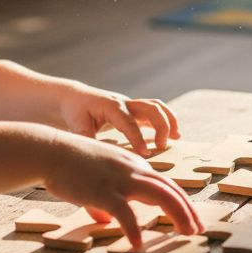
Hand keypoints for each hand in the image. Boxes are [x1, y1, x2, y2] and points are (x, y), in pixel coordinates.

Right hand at [41, 132, 202, 246]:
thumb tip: (105, 221)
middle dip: (187, 210)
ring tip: (186, 234)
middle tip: (198, 230)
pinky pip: (124, 212)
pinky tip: (137, 244)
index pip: (164, 183)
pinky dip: (134, 229)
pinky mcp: (103, 190)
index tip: (189, 218)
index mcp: (133, 165)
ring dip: (177, 215)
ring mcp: (119, 179)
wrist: (49, 150)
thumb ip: (103, 200)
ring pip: (159, 195)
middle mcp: (132, 169)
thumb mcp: (94, 178)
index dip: (180, 201)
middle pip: (170, 189)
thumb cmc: (69, 164)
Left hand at [58, 86, 180, 155]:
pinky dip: (167, 122)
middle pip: (151, 108)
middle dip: (161, 126)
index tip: (145, 154)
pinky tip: (173, 136)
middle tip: (160, 147)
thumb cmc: (75, 111)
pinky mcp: (134, 110)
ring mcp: (131, 105)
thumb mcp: (76, 125)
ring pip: (156, 106)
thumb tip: (98, 155)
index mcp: (111, 106)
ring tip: (176, 138)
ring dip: (169, 121)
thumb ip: (88, 139)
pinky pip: (155, 112)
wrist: (75, 98)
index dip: (138, 138)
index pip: (129, 122)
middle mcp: (124, 103)